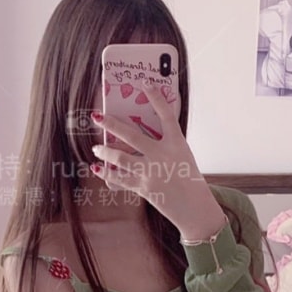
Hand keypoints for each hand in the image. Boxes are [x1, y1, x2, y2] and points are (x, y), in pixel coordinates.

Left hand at [91, 81, 221, 237]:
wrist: (194, 208)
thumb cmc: (189, 180)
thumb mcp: (183, 156)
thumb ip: (165, 144)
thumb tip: (138, 135)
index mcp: (177, 143)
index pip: (166, 115)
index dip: (156, 98)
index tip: (146, 83)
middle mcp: (163, 154)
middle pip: (132, 135)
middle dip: (111, 125)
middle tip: (97, 117)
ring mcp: (151, 171)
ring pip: (120, 158)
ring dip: (105, 151)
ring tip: (97, 148)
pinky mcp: (143, 187)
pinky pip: (120, 178)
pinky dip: (107, 173)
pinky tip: (97, 168)